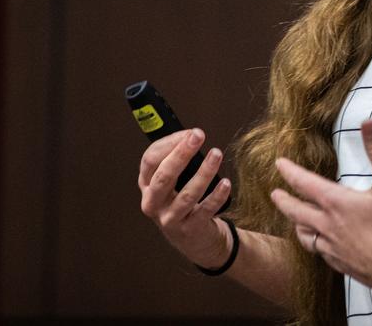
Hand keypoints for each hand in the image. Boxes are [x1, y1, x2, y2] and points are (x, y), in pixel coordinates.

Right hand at [139, 128, 233, 269]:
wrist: (193, 239)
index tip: (189, 131)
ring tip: (217, 154)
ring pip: (187, 194)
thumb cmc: (182, 201)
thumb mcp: (171, 182)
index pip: (150, 160)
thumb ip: (176, 160)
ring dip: (204, 172)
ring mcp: (169, 219)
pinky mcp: (189, 230)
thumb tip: (192, 134)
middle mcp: (153, 203)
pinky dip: (216, 196)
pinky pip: (205, 210)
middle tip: (199, 135)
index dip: (169, 143)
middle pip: (164, 176)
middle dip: (182, 153)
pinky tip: (226, 183)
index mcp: (146, 185)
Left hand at [270, 119, 371, 301]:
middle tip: (274, 194)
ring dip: (296, 223)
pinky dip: (314, 242)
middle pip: (296, 211)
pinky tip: (320, 243)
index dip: (290, 171)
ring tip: (295, 219)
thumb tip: (368, 121)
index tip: (279, 163)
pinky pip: (319, 251)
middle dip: (283, 200)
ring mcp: (332, 247)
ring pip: (304, 234)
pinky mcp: (339, 264)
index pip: (305, 183)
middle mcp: (328, 225)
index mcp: (337, 203)